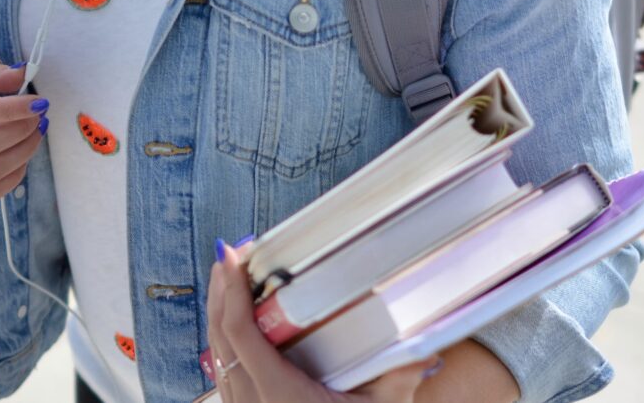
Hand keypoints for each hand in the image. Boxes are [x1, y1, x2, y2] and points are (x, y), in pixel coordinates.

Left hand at [206, 240, 440, 402]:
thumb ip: (399, 378)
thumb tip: (426, 350)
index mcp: (281, 397)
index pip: (240, 334)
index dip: (232, 292)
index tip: (233, 257)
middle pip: (220, 338)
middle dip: (221, 291)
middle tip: (229, 255)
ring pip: (217, 355)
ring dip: (220, 313)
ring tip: (229, 278)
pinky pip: (226, 372)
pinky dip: (226, 340)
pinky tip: (235, 323)